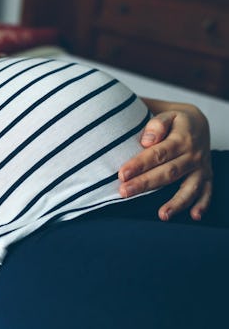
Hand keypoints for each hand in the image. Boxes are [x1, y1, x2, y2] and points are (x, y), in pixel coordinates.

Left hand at [118, 104, 211, 220]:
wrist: (198, 120)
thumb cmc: (172, 118)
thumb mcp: (166, 112)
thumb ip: (156, 123)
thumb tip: (146, 141)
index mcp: (181, 137)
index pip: (158, 153)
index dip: (140, 164)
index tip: (122, 174)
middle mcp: (193, 153)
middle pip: (168, 172)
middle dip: (145, 184)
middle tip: (124, 192)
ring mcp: (201, 166)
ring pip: (189, 186)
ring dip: (176, 202)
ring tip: (162, 215)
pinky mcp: (206, 175)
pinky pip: (207, 191)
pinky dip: (203, 204)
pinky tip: (194, 216)